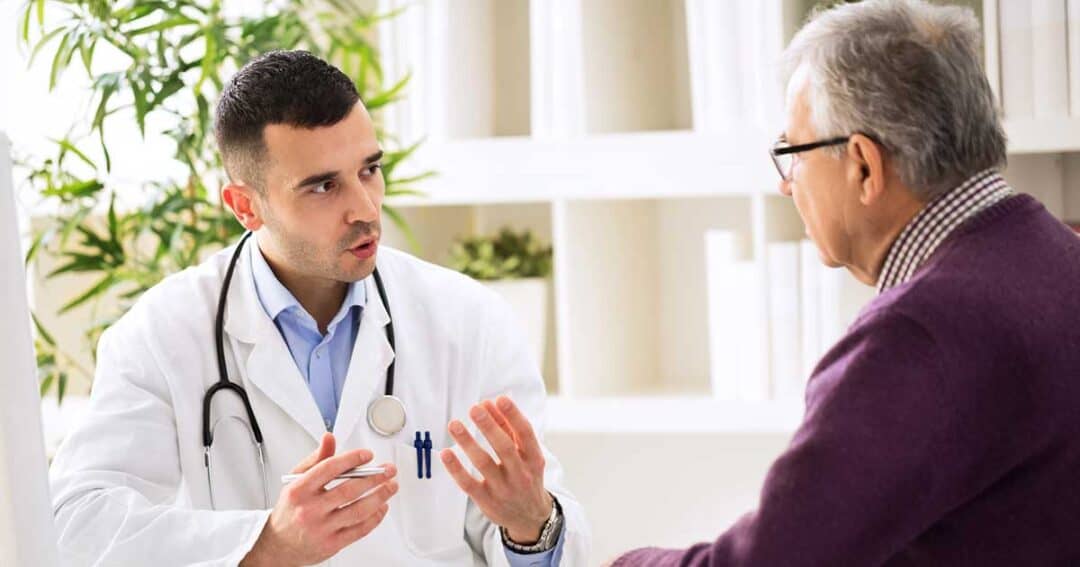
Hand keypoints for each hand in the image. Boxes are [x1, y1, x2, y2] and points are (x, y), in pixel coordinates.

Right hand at [241, 433, 397, 566]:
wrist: (279, 544)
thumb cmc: (291, 509)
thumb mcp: (296, 480)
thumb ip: (316, 459)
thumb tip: (329, 438)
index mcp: (299, 490)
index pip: (329, 469)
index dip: (352, 459)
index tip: (367, 455)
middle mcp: (309, 510)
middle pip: (349, 490)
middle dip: (374, 478)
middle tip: (388, 470)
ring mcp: (321, 529)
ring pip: (358, 511)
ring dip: (380, 496)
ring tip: (391, 486)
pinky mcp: (332, 544)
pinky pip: (359, 530)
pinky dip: (375, 517)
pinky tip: (382, 507)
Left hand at [441, 395, 553, 543]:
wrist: (529, 517)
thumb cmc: (525, 476)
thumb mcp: (527, 455)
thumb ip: (509, 429)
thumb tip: (490, 403)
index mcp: (533, 459)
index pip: (525, 434)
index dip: (513, 416)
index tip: (500, 399)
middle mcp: (520, 474)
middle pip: (504, 447)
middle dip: (489, 427)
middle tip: (474, 408)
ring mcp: (503, 488)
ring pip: (484, 463)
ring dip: (468, 442)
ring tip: (454, 424)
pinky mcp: (486, 501)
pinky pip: (468, 483)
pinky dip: (456, 468)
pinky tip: (445, 453)